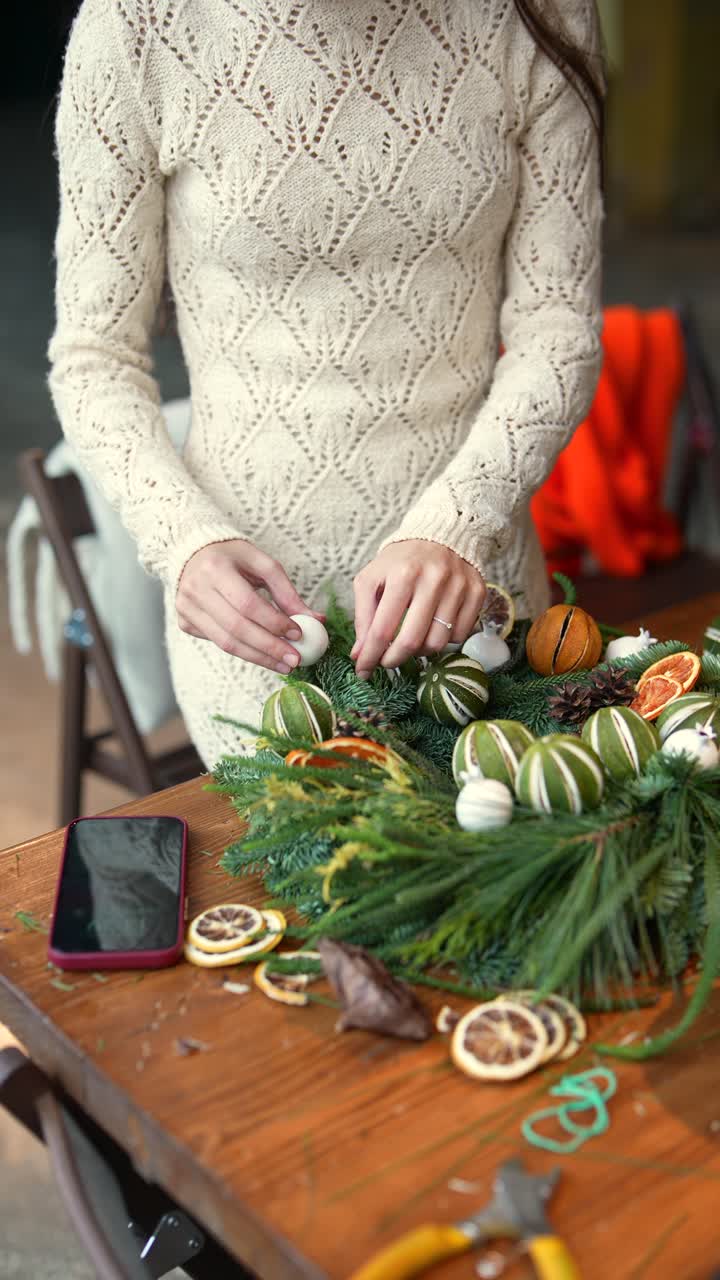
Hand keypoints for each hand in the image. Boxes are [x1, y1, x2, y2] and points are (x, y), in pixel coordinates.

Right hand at [176, 539, 324, 673]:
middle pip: (236, 629)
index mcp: (215, 568)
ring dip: (259, 658)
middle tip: (295, 660)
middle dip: (269, 648)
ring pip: (226, 643)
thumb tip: (316, 620)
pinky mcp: (185, 623)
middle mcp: (195, 589)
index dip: (274, 622)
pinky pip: (218, 643)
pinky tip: (263, 654)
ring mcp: (186, 608)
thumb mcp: (263, 564)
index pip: (247, 604)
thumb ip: (287, 592)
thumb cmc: (234, 557)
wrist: (193, 553)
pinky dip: (244, 651)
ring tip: (284, 665)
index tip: (298, 635)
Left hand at [350, 541, 485, 677]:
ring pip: (438, 643)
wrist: (441, 533)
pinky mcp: (477, 593)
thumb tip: (359, 653)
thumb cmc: (401, 560)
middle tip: (385, 663)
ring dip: (419, 651)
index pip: (383, 629)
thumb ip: (363, 616)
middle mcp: (433, 580)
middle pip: (412, 641)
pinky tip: (433, 627)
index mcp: (402, 574)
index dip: (371, 656)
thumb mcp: (372, 579)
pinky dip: (443, 639)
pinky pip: (459, 635)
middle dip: (393, 660)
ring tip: (410, 640)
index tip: (362, 670)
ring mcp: (459, 587)